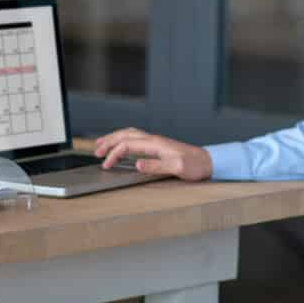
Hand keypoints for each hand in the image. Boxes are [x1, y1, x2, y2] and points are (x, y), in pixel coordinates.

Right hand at [93, 127, 212, 180]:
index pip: (128, 145)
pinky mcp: (159, 145)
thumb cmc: (194, 166)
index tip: (105, 165)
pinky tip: (122, 145)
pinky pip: (136, 138)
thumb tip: (137, 163)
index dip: (114, 154)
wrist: (207, 162)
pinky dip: (124, 139)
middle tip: (96, 151)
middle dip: (109, 141)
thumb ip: (156, 166)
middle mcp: (154, 140)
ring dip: (115, 137)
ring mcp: (156, 141)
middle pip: (126, 135)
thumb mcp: (176, 168)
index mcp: (155, 144)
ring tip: (102, 144)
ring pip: (130, 134)